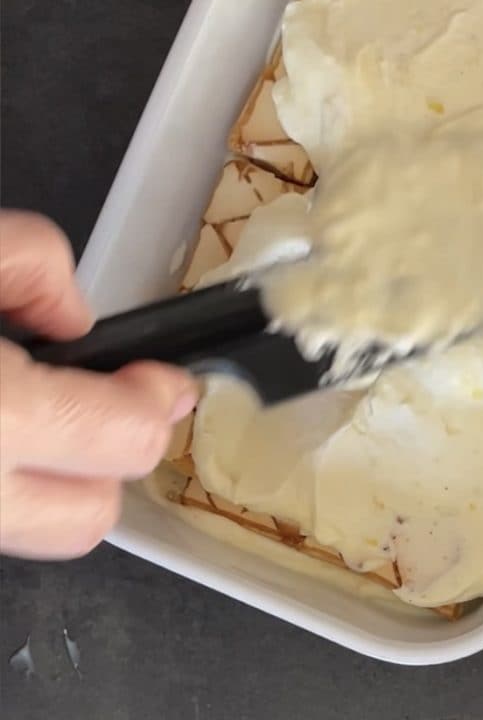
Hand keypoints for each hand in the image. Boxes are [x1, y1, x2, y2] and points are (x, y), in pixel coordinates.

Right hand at [0, 211, 197, 558]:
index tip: (154, 370)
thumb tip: (74, 316)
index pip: (128, 442)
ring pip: (34, 529)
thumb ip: (32, 266)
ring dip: (54, 474)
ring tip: (34, 407)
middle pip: (91, 517)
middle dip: (112, 456)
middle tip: (99, 396)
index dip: (156, 398)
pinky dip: (7, 477)